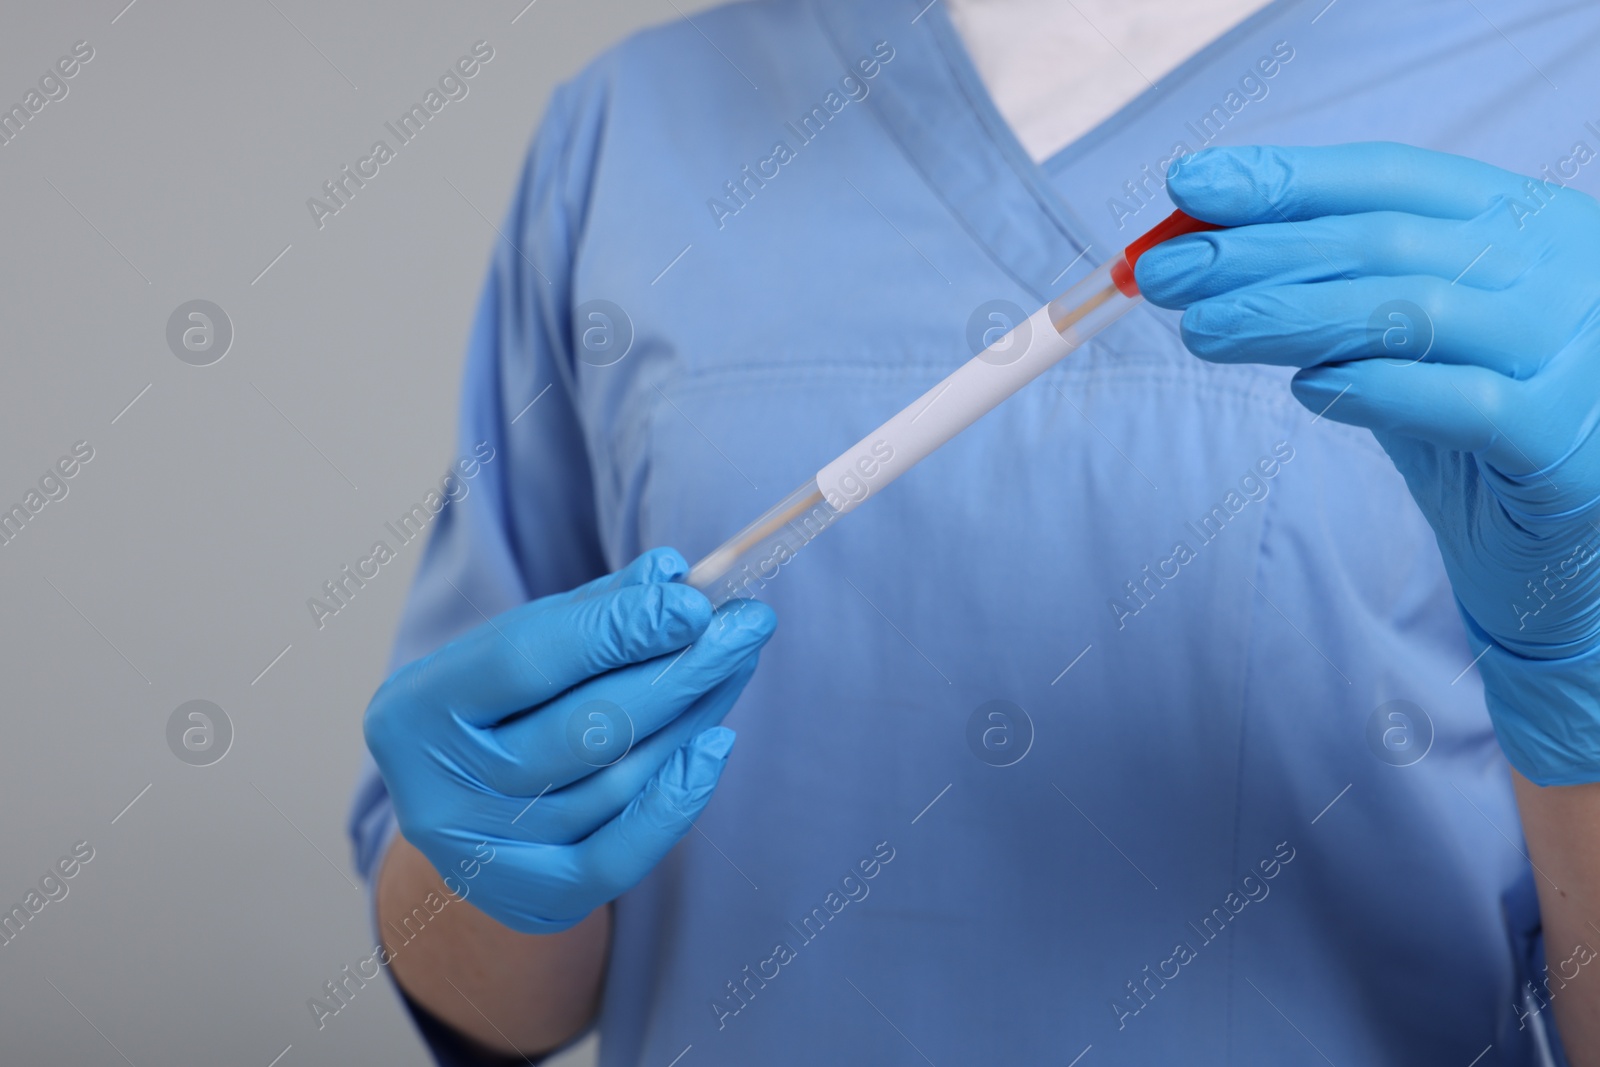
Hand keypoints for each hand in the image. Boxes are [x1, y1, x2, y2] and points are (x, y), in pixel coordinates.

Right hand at [364, 547, 775, 931]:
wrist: (462, 814)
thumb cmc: (495, 712)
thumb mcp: (522, 648)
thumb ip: (591, 611)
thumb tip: (669, 576)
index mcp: (415, 709)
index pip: (526, 659)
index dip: (616, 629)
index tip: (694, 602)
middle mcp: (438, 791)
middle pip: (583, 727)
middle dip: (679, 670)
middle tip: (747, 625)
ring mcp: (482, 857)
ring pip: (613, 782)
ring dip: (692, 716)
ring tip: (737, 663)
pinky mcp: (531, 901)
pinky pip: (620, 857)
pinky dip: (677, 800)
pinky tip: (715, 744)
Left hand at [1136, 142, 1599, 784]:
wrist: (1568, 552)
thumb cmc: (1473, 431)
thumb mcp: (1406, 344)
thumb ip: (1333, 295)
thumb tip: (1203, 255)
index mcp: (1525, 222)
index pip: (1391, 178)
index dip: (1285, 180)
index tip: (1189, 185)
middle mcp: (1562, 270)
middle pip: (1386, 242)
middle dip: (1260, 254)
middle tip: (1164, 273)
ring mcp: (1577, 354)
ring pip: (1414, 313)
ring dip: (1291, 317)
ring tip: (1202, 331)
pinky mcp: (1567, 446)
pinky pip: (1462, 403)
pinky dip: (1376, 390)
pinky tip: (1306, 391)